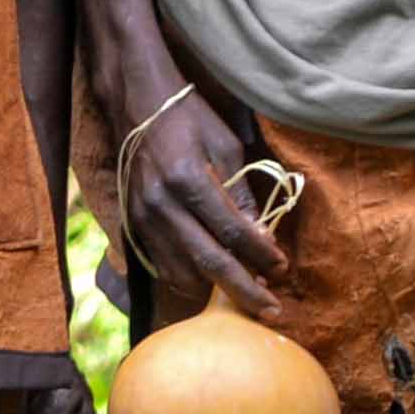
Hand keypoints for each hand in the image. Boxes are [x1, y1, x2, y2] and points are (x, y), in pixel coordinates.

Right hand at [113, 79, 291, 310]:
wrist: (138, 104)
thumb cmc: (190, 119)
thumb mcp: (226, 147)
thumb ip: (241, 195)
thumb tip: (261, 238)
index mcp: (188, 180)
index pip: (233, 232)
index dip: (261, 255)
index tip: (282, 267)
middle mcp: (162, 204)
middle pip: (208, 261)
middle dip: (243, 290)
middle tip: (270, 309)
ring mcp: (143, 217)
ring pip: (182, 271)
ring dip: (215, 289)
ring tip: (243, 294)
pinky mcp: (133, 223)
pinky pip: (162, 264)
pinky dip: (188, 278)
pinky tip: (209, 280)